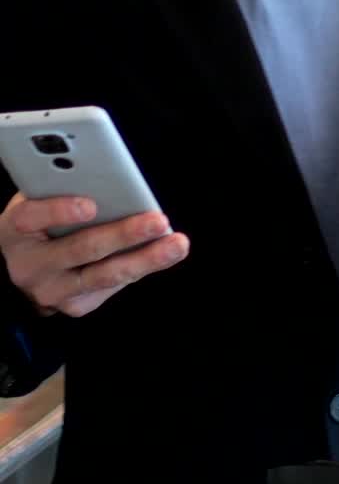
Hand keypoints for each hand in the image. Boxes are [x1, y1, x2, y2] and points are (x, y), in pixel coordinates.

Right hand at [0, 193, 189, 317]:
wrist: (23, 268)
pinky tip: (164, 252)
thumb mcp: (38, 200)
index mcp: (15, 229)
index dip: (60, 210)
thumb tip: (109, 178)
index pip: (31, 217)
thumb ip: (62, 188)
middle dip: (124, 234)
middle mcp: (30, 265)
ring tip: (177, 244)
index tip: (90, 204)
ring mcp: (53, 291)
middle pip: (81, 249)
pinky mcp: (75, 306)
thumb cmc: (38, 222)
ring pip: (105, 275)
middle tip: (159, 220)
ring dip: (146, 258)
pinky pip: (113, 284)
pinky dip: (141, 266)